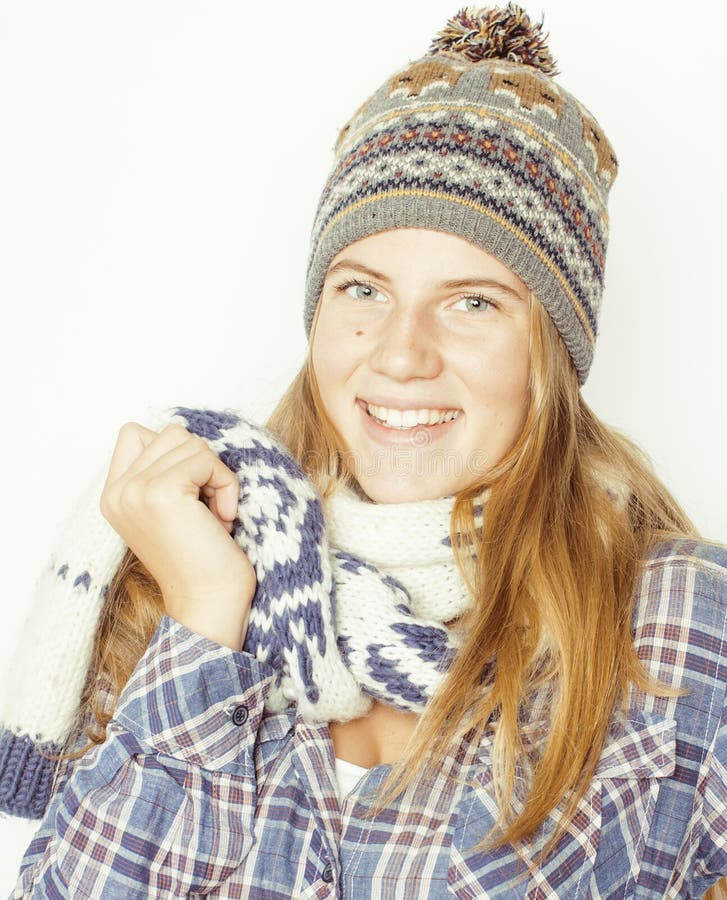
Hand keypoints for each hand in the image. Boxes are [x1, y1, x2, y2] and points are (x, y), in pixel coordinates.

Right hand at [99, 422, 256, 649]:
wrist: (209, 605)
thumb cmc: (203, 561)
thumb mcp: (171, 510)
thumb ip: (163, 472)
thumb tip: (186, 439)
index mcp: (113, 495)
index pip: (137, 433)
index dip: (176, 454)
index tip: (191, 496)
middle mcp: (116, 492)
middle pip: (171, 433)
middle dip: (201, 465)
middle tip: (208, 508)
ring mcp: (135, 490)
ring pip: (190, 442)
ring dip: (215, 474)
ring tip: (214, 514)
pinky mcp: (161, 492)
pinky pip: (206, 458)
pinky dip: (226, 484)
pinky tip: (223, 518)